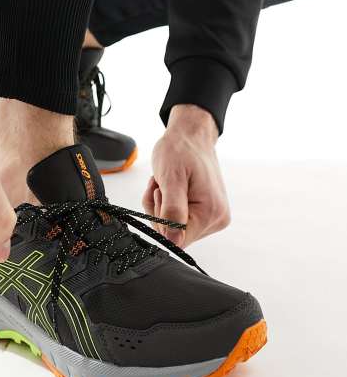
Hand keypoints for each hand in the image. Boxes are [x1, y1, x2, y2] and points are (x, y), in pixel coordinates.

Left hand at [143, 105, 229, 247]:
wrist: (192, 135)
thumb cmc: (181, 150)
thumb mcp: (171, 179)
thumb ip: (172, 211)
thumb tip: (173, 241)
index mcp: (210, 213)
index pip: (177, 239)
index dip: (161, 220)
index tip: (161, 194)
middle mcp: (217, 218)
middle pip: (175, 234)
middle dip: (160, 210)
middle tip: (161, 185)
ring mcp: (214, 216)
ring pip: (174, 226)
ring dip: (161, 205)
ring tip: (166, 183)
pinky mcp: (207, 212)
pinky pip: (179, 218)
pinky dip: (167, 204)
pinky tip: (171, 188)